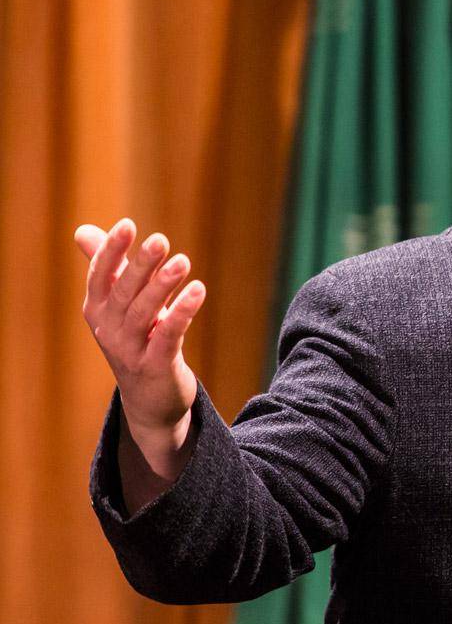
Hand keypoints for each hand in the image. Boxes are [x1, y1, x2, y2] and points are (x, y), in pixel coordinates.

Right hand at [77, 219, 203, 482]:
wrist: (149, 398)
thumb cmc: (136, 340)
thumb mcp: (118, 305)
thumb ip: (106, 267)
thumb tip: (83, 231)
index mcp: (98, 310)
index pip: (100, 276)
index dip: (111, 251)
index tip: (127, 224)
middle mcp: (108, 329)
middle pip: (124, 292)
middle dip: (140, 265)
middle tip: (160, 239)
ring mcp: (130, 350)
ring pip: (145, 314)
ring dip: (163, 286)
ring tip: (183, 261)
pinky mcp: (156, 366)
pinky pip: (168, 336)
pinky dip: (182, 312)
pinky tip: (197, 290)